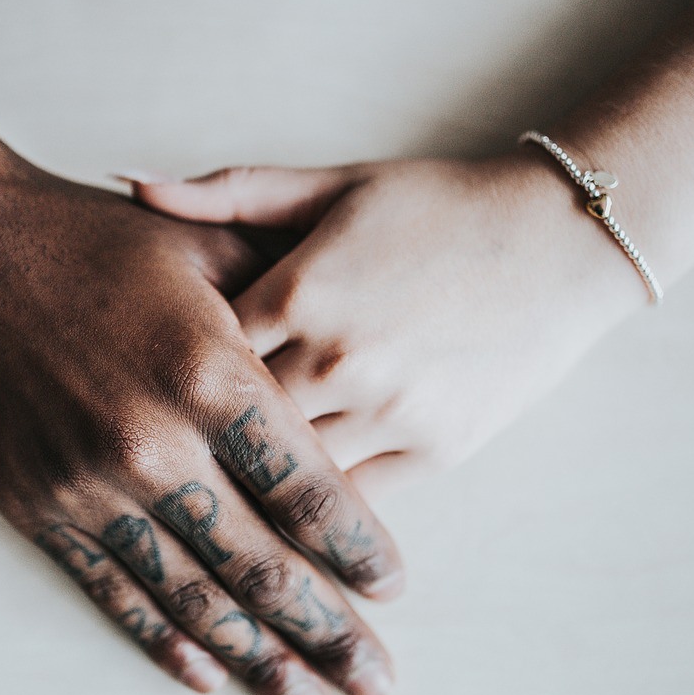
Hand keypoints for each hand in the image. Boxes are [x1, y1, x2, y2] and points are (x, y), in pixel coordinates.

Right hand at [0, 113, 404, 694]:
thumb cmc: (87, 238)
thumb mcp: (202, 246)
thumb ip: (283, 303)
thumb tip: (354, 346)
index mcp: (208, 373)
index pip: (307, 488)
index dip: (358, 547)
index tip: (393, 587)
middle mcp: (152, 443)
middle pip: (260, 563)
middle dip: (325, 631)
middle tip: (373, 683)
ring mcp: (89, 485)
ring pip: (191, 595)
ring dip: (255, 659)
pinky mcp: (37, 506)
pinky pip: (113, 589)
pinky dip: (161, 639)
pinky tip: (204, 675)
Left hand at [130, 154, 644, 501]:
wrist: (561, 241)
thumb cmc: (440, 206)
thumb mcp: (335, 186)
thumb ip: (232, 192)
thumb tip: (132, 183)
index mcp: (301, 288)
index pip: (198, 352)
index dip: (167, 371)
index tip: (144, 384)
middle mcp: (337, 357)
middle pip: (231, 423)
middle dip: (198, 436)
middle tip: (161, 452)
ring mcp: (389, 409)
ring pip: (286, 474)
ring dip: (251, 483)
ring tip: (214, 493)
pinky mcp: (435, 448)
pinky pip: (352, 499)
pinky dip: (317, 508)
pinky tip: (291, 510)